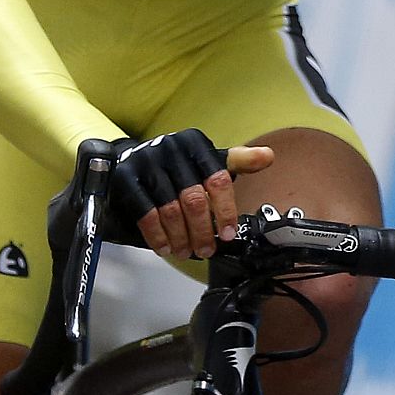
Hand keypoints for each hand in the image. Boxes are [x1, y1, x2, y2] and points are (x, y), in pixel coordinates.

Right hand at [109, 130, 273, 258]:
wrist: (130, 158)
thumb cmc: (176, 162)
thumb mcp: (207, 158)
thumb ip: (237, 160)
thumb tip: (268, 157)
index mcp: (195, 143)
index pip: (218, 179)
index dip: (225, 210)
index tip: (229, 233)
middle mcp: (172, 150)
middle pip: (194, 199)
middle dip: (203, 230)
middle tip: (207, 249)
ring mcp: (147, 163)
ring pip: (170, 209)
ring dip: (181, 237)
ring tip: (186, 251)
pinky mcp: (127, 179)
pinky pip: (146, 213)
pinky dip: (157, 235)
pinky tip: (165, 247)